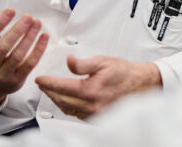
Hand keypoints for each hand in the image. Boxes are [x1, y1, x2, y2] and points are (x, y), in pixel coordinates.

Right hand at [0, 0, 48, 108]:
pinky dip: (38, 50)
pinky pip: (29, 65)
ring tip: (37, 23)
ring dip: (30, 38)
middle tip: (28, 16)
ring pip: (18, 56)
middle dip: (18, 31)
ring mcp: (3, 75)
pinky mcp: (17, 80)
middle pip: (4, 47)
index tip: (11, 10)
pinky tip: (44, 37)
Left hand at [35, 55, 161, 118]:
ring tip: (51, 91)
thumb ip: (83, 63)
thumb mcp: (103, 61)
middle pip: (61, 100)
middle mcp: (91, 106)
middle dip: (49, 91)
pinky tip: (67, 99)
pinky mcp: (97, 119)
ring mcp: (94, 115)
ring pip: (67, 109)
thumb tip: (69, 62)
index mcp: (90, 91)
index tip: (39, 79)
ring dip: (57, 100)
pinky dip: (68, 106)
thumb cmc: (124, 73)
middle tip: (42, 84)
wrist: (141, 85)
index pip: (61, 87)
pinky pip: (76, 114)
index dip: (47, 83)